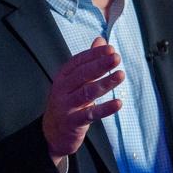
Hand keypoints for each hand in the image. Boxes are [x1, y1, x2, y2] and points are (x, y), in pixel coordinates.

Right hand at [43, 37, 123, 165]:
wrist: (52, 133)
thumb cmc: (68, 102)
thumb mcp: (75, 81)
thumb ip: (89, 61)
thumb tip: (100, 40)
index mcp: (63, 76)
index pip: (78, 61)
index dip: (94, 54)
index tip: (110, 48)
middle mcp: (62, 89)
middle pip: (82, 74)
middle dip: (100, 65)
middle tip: (116, 58)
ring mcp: (66, 106)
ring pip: (87, 92)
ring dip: (105, 83)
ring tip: (120, 75)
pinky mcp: (72, 122)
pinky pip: (90, 114)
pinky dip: (105, 109)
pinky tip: (118, 103)